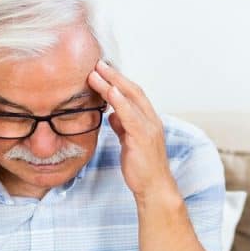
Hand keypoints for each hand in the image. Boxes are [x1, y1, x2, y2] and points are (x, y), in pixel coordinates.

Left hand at [87, 60, 175, 198]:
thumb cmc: (142, 167)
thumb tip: (111, 114)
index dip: (118, 80)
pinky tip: (108, 92)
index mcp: (148, 120)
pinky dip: (119, 101)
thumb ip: (123, 126)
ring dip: (112, 83)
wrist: (154, 188)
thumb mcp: (130, 142)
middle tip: (97, 63)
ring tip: (95, 73)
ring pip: (131, 99)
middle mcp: (151, 119)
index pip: (134, 93)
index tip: (102, 69)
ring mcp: (149, 127)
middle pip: (133, 90)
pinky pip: (130, 115)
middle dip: (115, 75)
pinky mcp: (143, 137)